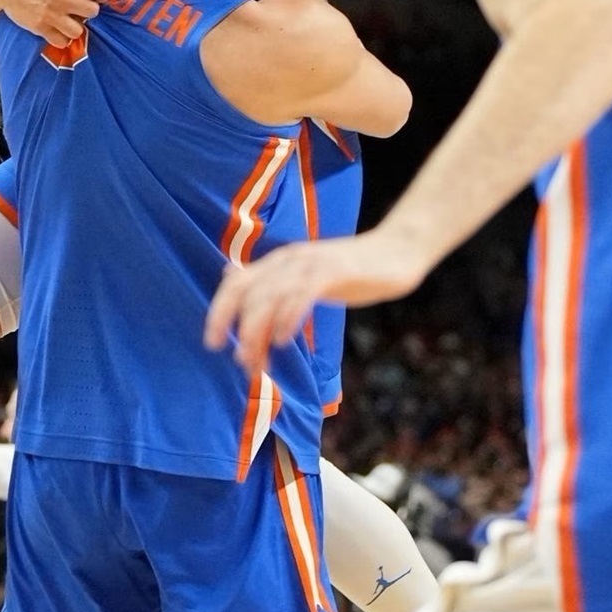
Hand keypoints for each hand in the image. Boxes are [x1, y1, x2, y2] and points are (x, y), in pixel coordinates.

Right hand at [0, 0, 109, 47]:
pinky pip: (61, 41)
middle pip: (92, 11)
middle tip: (83, 6)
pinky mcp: (40, 28)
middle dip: (91, 8)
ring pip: (78, 30)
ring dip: (77, 25)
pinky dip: (63, 37)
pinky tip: (60, 29)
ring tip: (71, 19)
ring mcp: (50, 16)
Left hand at [204, 231, 429, 378]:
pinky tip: (282, 340)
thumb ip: (275, 281)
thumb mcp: (308, 274)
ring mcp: (311, 263)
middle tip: (238, 361)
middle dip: (236, 328)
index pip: (237, 283)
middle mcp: (289, 259)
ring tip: (258, 361)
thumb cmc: (353, 269)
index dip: (220, 311)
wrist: (397, 250)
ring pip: (271, 296)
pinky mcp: (334, 271)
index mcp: (280, 261)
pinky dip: (287, 317)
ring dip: (259, 331)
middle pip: (248, 291)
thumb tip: (233, 279)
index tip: (213, 342)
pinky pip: (302, 293)